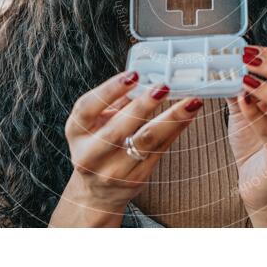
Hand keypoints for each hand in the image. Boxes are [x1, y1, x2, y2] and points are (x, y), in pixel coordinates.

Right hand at [49, 71, 202, 226]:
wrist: (97, 192)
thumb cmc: (98, 144)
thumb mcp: (96, 121)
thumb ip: (116, 100)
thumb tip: (145, 78)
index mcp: (77, 131)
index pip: (88, 107)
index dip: (110, 90)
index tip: (134, 75)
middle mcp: (90, 154)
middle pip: (117, 130)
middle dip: (143, 106)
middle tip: (164, 87)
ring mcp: (112, 171)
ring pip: (145, 142)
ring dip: (171, 120)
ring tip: (190, 102)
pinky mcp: (135, 180)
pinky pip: (160, 151)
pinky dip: (176, 131)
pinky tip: (188, 116)